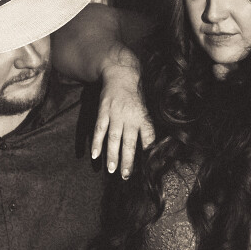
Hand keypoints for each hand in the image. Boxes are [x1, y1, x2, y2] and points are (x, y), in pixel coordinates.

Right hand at [92, 54, 154, 178]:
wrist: (121, 73)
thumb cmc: (137, 92)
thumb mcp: (148, 106)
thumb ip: (149, 124)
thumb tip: (156, 143)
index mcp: (144, 117)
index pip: (148, 138)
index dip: (148, 153)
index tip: (147, 168)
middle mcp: (130, 117)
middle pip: (129, 143)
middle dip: (127, 161)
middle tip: (126, 176)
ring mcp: (116, 114)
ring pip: (114, 139)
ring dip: (112, 155)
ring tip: (111, 170)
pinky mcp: (104, 111)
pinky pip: (99, 129)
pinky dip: (96, 142)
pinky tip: (94, 155)